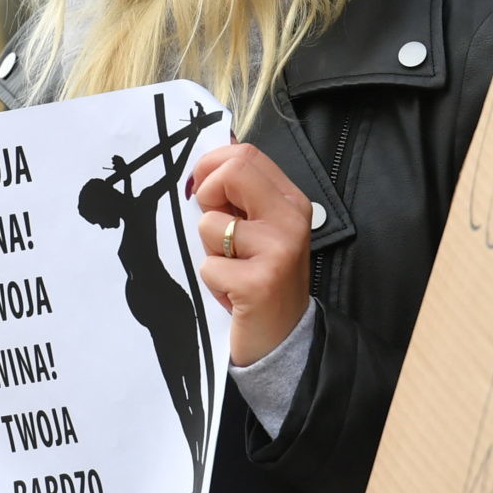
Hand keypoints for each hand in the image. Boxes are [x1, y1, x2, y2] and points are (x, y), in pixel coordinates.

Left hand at [189, 143, 313, 366]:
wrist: (285, 337)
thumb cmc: (263, 279)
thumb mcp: (259, 229)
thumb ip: (238, 197)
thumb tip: (203, 167)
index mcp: (290, 200)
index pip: (245, 155)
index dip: (211, 166)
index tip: (201, 190)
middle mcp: (290, 219)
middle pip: (233, 171)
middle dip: (207, 195)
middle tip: (214, 227)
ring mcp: (278, 249)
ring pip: (211, 224)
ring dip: (209, 252)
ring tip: (232, 269)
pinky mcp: (260, 283)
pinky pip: (209, 266)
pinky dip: (213, 282)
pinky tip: (234, 294)